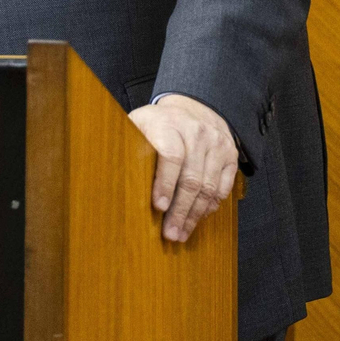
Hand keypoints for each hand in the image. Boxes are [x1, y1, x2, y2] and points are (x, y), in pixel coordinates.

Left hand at [127, 94, 238, 242]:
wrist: (193, 107)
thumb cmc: (159, 123)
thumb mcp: (138, 124)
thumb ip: (129, 144)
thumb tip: (108, 172)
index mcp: (169, 124)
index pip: (171, 156)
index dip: (165, 183)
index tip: (158, 206)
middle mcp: (196, 133)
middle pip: (191, 178)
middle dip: (180, 210)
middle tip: (170, 233)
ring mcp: (217, 144)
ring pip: (208, 187)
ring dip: (194, 215)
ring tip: (181, 233)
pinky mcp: (230, 155)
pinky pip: (222, 187)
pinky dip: (210, 206)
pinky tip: (197, 218)